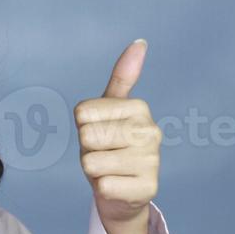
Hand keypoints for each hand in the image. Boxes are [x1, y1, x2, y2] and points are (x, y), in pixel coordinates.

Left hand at [74, 39, 160, 229]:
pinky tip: (117, 186)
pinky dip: (103, 188)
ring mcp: (152, 161)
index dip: (83, 126)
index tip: (99, 132)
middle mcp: (151, 132)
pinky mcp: (147, 189)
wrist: (121, 191)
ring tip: (108, 168)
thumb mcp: (109, 109)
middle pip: (87, 137)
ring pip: (92, 162)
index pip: (82, 113)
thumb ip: (123, 77)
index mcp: (139, 108)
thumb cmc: (109, 145)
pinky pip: (104, 185)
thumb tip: (140, 42)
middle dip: (87, 149)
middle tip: (103, 153)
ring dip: (93, 170)